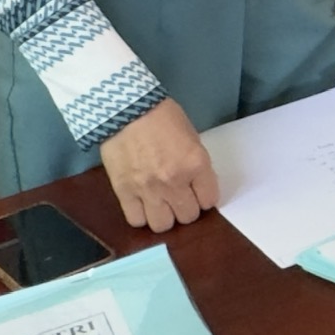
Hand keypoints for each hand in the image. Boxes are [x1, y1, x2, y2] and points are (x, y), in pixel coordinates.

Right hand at [98, 99, 219, 233]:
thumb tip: (197, 186)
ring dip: (165, 216)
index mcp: (196, 164)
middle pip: (188, 216)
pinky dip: (141, 215)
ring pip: (163, 225)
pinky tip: (143, 204)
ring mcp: (148, 190)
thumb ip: (196, 165)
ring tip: (161, 203)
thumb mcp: (191, 138)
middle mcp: (174, 181)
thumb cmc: (162, 117)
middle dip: (187, 207)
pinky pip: (136, 220)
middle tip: (180, 197)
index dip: (205, 197)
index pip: (210, 200)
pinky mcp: (124, 192)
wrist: (126, 109)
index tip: (199, 191)